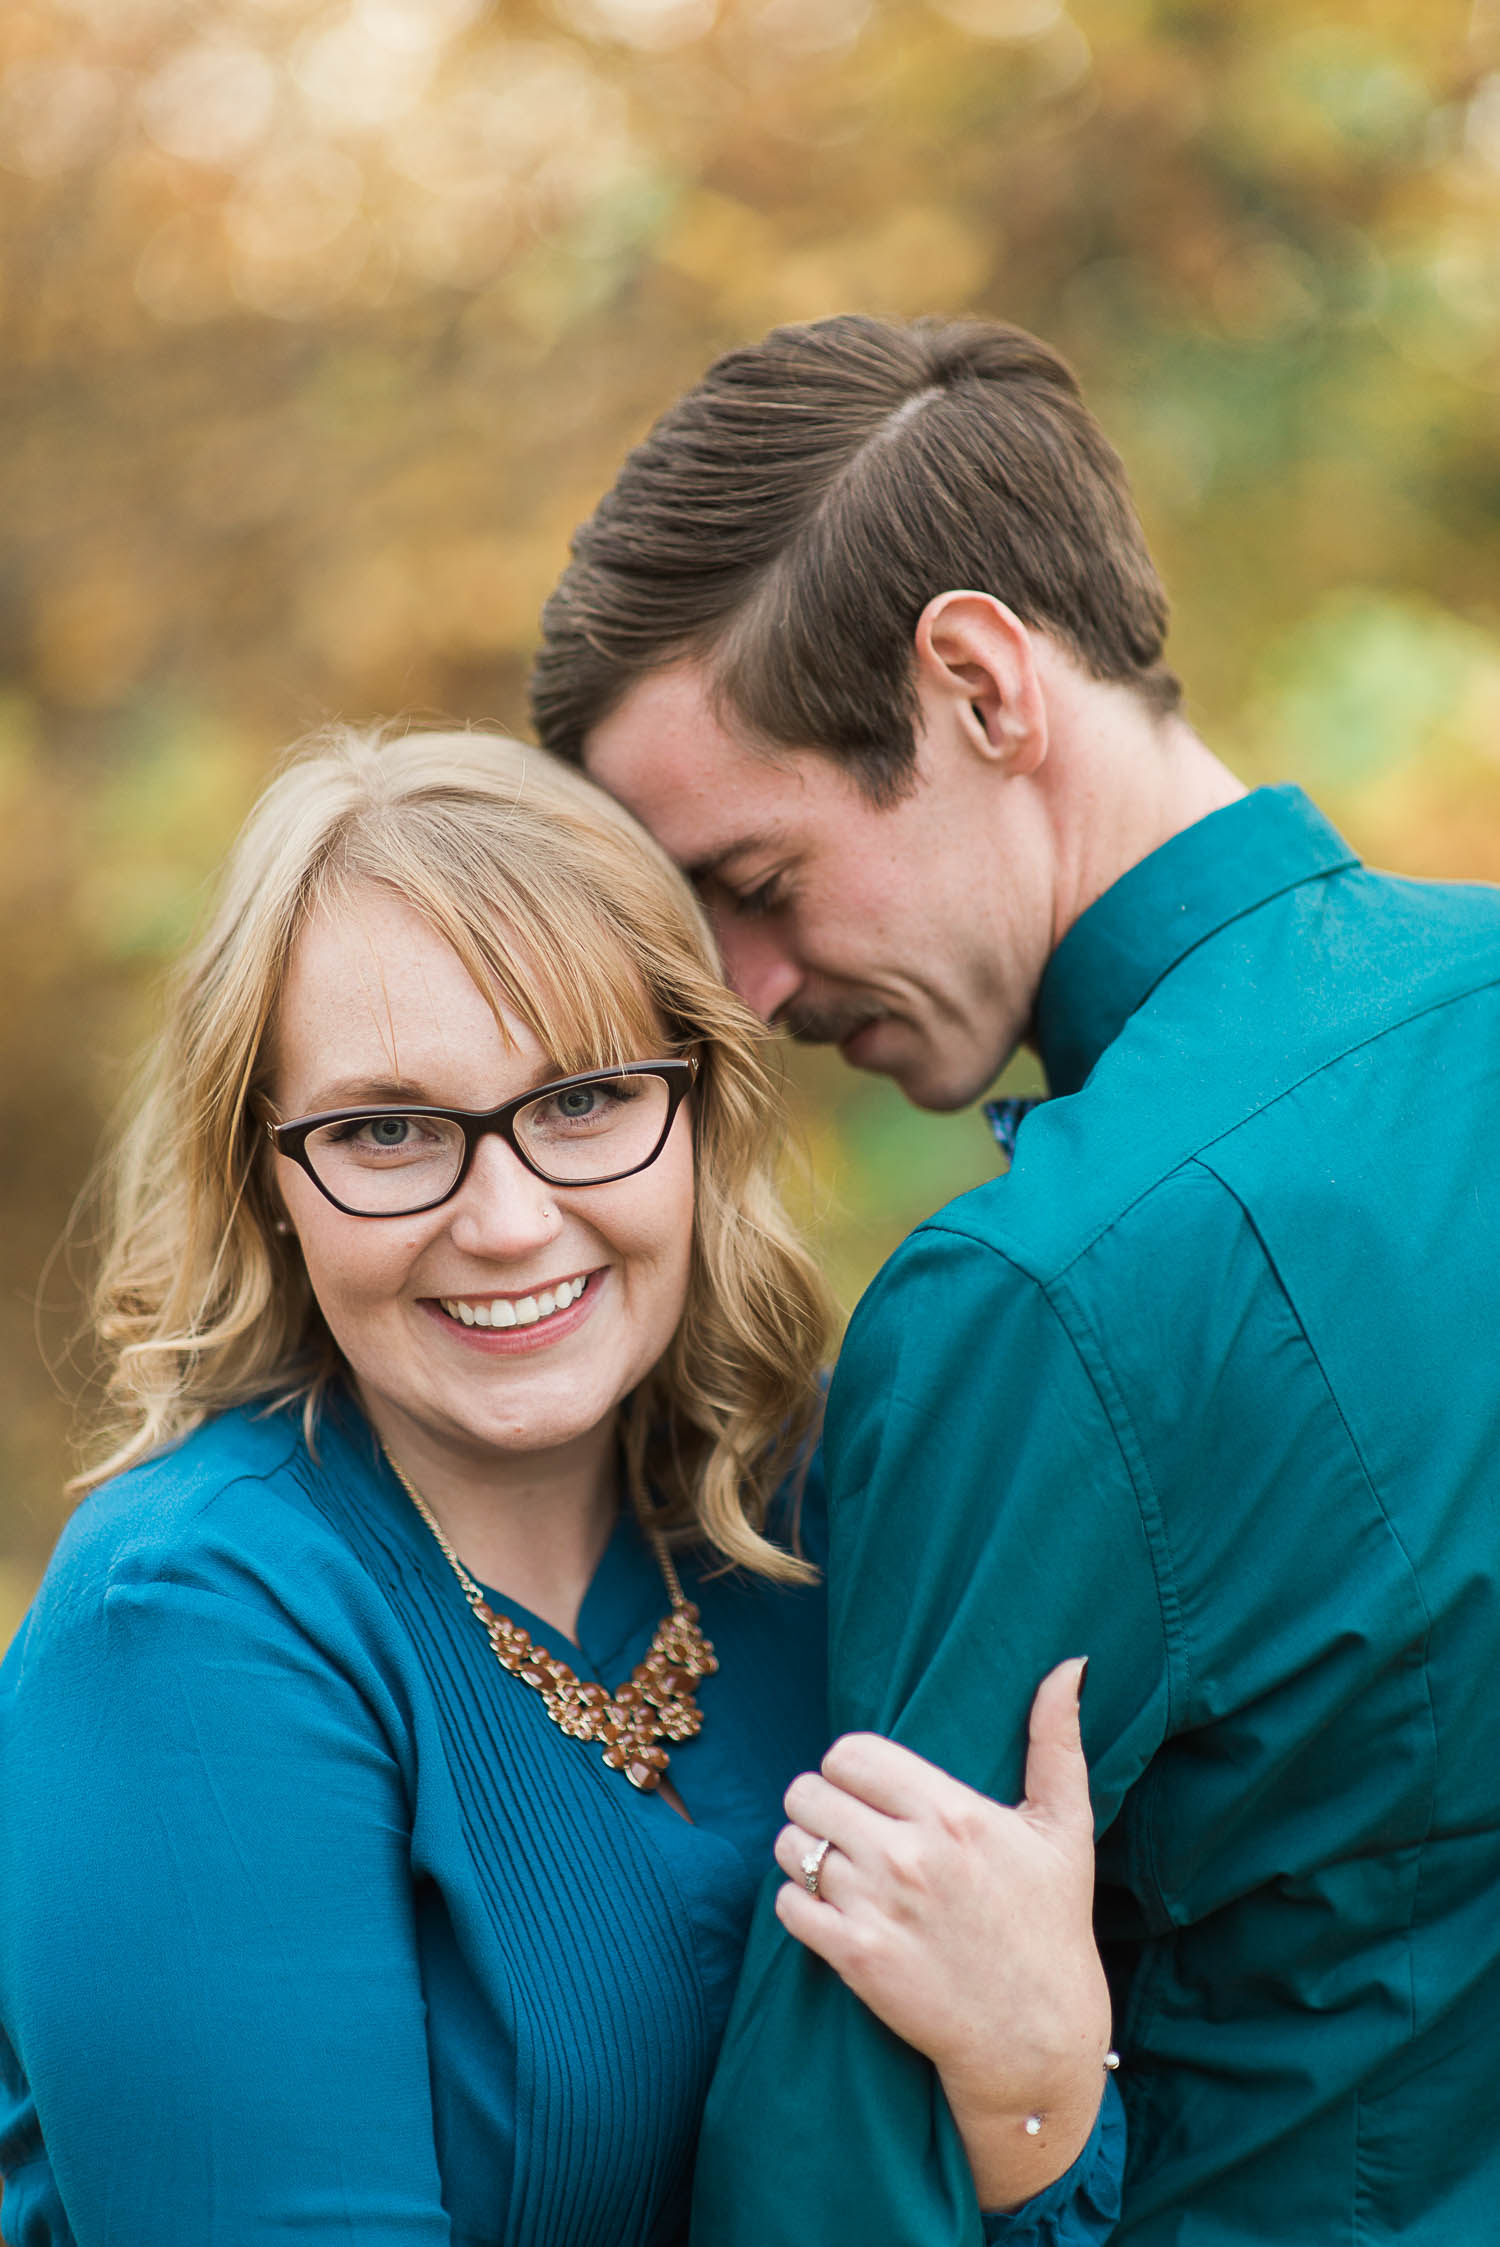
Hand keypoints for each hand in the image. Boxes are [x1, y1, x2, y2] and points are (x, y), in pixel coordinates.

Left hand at [772, 1657, 1112, 2208]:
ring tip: (837, 1865)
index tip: (867, 1788)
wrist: (1036, 2038)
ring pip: (792, 1846)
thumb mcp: (1065, 1828)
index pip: (850, 1752)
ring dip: (805, 1852)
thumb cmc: (1051, 1924)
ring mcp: (878, 1909)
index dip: (849, 1766)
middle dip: (820, 1805)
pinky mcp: (856, 1960)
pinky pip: (788, 1904)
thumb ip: (1056, 1741)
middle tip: (847, 1827)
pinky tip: (832, 1908)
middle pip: (808, 1792)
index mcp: (953, 1813)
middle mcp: (910, 1855)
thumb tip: (1069, 1666)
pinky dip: (800, 1902)